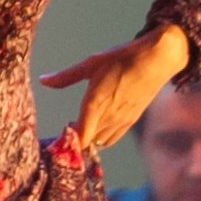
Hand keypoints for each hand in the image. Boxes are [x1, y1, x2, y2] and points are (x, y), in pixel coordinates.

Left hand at [40, 26, 189, 149]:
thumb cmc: (122, 58)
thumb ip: (66, 77)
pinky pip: (114, 137)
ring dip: (91, 136)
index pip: (80, 138)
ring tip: (85, 122)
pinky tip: (100, 121)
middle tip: (70, 125)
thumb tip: (43, 81)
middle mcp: (108, 117)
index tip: (63, 129)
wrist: (157, 59)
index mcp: (95, 104)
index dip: (69, 140)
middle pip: (88, 141)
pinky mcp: (132, 120)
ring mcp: (122, 120)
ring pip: (101, 140)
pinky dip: (103, 135)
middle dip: (77, 137)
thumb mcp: (90, 64)